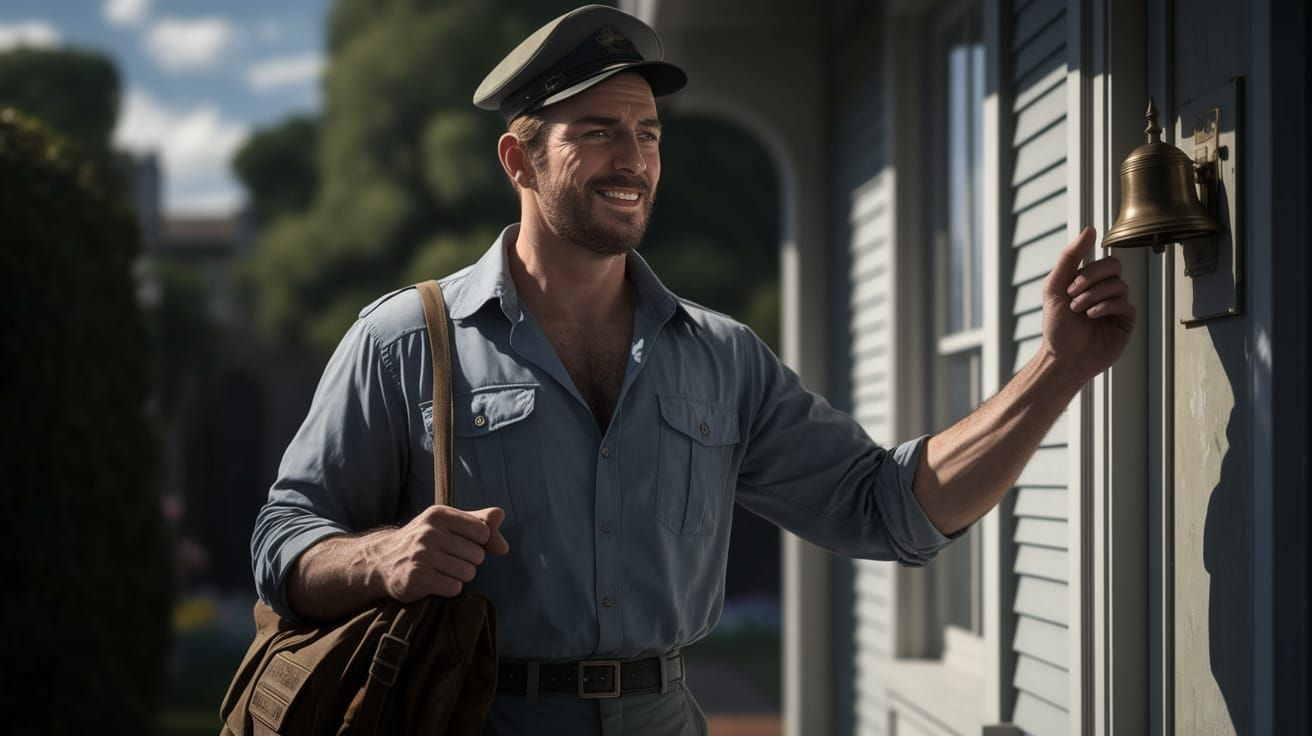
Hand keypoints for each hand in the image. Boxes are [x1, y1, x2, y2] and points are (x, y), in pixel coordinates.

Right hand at [367, 505, 509, 600]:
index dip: (479, 543)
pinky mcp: (416, 578)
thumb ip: (482, 524)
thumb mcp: (450, 524)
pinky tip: (436, 582)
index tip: (463, 544)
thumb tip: (504, 546)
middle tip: (449, 560)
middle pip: (477, 555)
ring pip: (468, 573)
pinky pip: (454, 588)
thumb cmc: (425, 541)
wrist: (384, 560)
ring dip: (460, 577)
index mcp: (439, 514)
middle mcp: (428, 532)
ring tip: (443, 571)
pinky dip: (449, 589)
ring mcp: (421, 555)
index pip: (483, 532)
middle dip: (469, 561)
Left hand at [1041, 225, 1135, 382]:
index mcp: (1090, 281)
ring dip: (1093, 296)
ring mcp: (1117, 305)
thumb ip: (1070, 257)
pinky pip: (1124, 304)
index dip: (1087, 269)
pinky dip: (1105, 306)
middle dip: (1091, 279)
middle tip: (1072, 296)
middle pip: (1114, 266)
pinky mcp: (1125, 321)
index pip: (1102, 259)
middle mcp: (1105, 290)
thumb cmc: (1057, 326)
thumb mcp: (1055, 286)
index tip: (1069, 286)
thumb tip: (1090, 229)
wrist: (1062, 357)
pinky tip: (1091, 317)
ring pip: (1118, 285)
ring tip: (1078, 310)